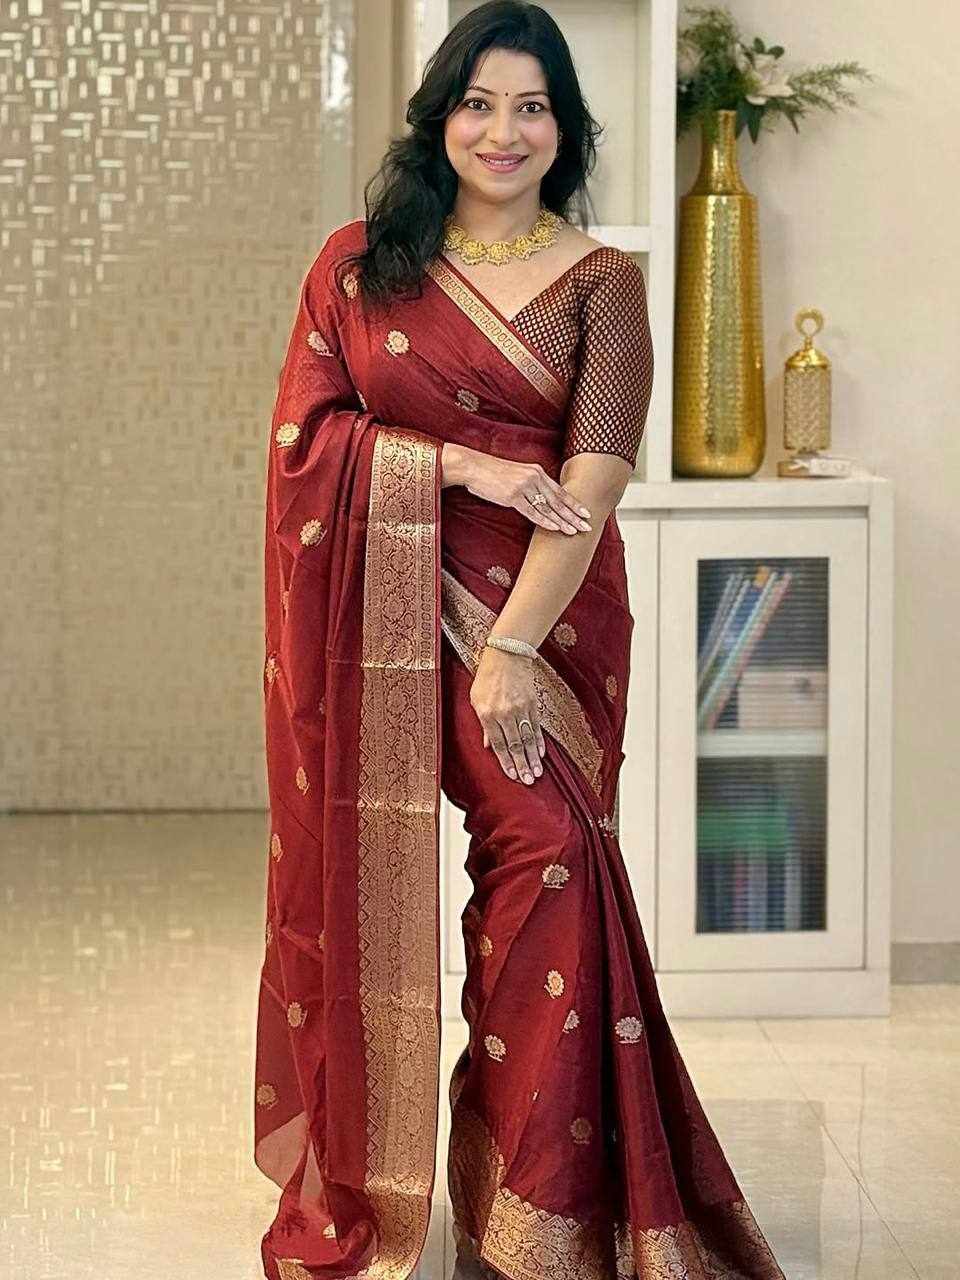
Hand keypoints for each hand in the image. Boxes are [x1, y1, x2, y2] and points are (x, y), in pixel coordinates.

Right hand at [445, 445, 591, 534]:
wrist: (474, 467)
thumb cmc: (494, 473)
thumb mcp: (517, 474)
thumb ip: (531, 484)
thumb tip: (542, 499)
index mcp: (537, 471)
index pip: (560, 490)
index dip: (574, 503)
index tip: (586, 513)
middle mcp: (534, 477)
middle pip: (558, 500)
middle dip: (574, 515)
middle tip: (587, 526)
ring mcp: (524, 487)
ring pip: (548, 508)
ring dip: (562, 521)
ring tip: (574, 531)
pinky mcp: (512, 496)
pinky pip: (532, 512)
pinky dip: (545, 521)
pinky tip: (555, 528)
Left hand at [469, 648, 544, 783]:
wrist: (506, 655)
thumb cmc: (487, 676)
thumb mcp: (476, 699)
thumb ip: (482, 724)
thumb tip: (488, 744)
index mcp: (488, 714)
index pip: (498, 744)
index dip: (506, 762)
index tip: (512, 776)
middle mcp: (505, 714)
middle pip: (515, 745)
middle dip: (522, 765)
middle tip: (528, 781)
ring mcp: (520, 709)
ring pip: (527, 739)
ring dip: (532, 758)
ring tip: (536, 773)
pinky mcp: (532, 704)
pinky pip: (536, 727)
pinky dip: (538, 742)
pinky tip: (540, 754)